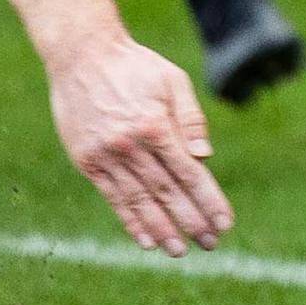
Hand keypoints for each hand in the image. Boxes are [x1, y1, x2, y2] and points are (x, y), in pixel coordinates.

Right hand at [43, 33, 231, 254]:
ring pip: (140, 201)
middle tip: (210, 243)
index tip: (224, 223)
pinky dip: (130, 220)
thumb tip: (205, 157)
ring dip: (162, 230)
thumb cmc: (133, 65)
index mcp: (156, 125)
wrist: (81, 54)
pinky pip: (113, 197)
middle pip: (167, 192)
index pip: (189, 173)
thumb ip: (190, 118)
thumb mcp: (171, 80)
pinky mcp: (87, 161)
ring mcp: (107, 155)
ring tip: (179, 250)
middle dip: (191, 221)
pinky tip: (145, 239)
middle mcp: (131, 145)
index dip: (208, 201)